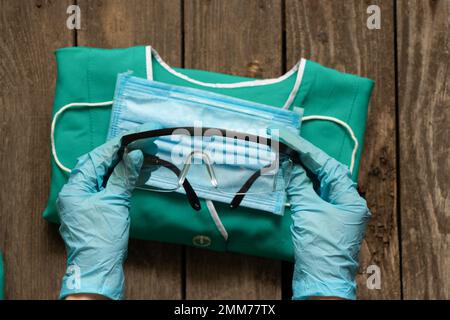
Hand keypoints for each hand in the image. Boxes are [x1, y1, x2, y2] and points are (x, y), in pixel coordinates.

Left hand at [57, 122, 159, 299]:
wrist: (99, 269)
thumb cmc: (102, 238)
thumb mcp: (115, 203)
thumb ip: (124, 176)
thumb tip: (135, 154)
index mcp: (75, 187)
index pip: (96, 158)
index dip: (116, 146)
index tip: (133, 135)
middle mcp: (77, 191)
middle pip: (100, 165)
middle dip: (121, 153)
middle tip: (141, 143)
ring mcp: (87, 200)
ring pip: (107, 176)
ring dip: (125, 166)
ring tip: (145, 156)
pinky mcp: (97, 208)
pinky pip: (110, 187)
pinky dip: (124, 180)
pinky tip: (138, 172)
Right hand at [270, 127, 370, 299]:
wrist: (321, 280)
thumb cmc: (320, 247)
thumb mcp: (309, 211)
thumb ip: (299, 185)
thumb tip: (290, 166)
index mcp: (350, 198)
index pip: (328, 167)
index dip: (307, 151)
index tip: (290, 138)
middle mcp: (346, 202)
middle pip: (325, 172)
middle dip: (304, 157)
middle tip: (286, 142)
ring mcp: (336, 211)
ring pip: (319, 183)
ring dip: (302, 169)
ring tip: (285, 154)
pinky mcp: (325, 219)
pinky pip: (314, 195)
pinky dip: (302, 185)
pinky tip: (290, 175)